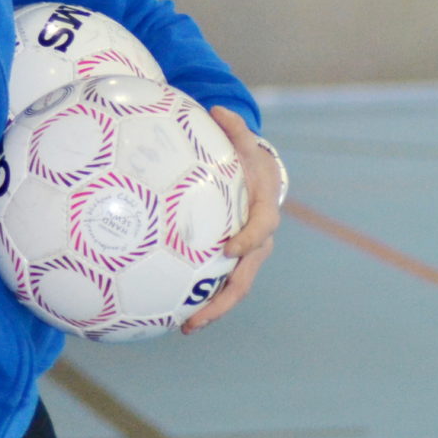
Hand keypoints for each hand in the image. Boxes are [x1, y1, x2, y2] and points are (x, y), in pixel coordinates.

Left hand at [181, 104, 281, 333]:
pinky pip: (220, 286)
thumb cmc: (245, 157)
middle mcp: (259, 241)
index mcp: (264, 211)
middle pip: (246, 277)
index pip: (261, 229)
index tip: (228, 249)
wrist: (259, 177)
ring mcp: (248, 258)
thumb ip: (233, 127)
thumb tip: (218, 109)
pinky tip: (174, 314)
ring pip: (234, 290)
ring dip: (213, 311)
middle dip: (224, 300)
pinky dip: (202, 302)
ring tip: (186, 328)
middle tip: (198, 317)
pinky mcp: (233, 265)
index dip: (248, 240)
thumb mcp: (242, 140)